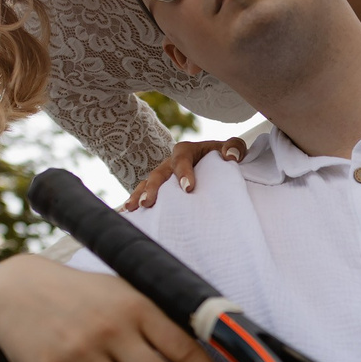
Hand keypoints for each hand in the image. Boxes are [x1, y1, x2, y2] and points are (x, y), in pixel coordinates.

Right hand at [125, 136, 248, 209]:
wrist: (216, 162)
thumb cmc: (224, 155)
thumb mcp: (233, 147)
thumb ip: (235, 147)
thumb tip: (231, 156)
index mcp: (186, 151)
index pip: (182, 160)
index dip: (184, 173)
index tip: (189, 189)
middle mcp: (170, 162)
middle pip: (158, 174)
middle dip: (152, 189)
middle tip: (148, 203)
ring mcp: (162, 176)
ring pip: (146, 184)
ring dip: (138, 196)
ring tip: (131, 209)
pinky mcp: (160, 189)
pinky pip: (144, 194)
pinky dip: (135, 202)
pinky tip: (125, 214)